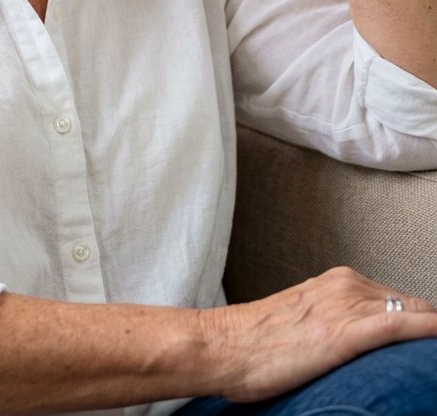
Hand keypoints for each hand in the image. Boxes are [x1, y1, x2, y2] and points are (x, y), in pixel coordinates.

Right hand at [202, 267, 436, 402]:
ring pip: (413, 313)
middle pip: (412, 306)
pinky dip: (427, 331)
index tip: (425, 343)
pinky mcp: (344, 333)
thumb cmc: (254, 343)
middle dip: (427, 328)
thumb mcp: (302, 321)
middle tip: (428, 356)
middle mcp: (345, 285)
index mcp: (336, 281)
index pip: (398, 301)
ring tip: (431, 358)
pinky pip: (402, 326)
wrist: (223, 345)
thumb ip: (332, 320)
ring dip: (429, 332)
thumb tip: (353, 340)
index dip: (418, 324)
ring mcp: (346, 305)